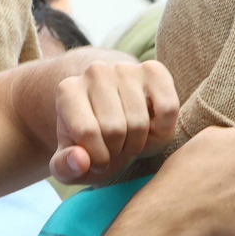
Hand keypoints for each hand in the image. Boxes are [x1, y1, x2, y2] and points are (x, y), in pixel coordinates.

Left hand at [52, 60, 179, 181]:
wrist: (110, 115)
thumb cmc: (89, 143)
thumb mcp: (69, 163)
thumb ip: (66, 167)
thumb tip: (81, 161)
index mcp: (68, 90)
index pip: (87, 132)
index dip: (97, 159)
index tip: (97, 162)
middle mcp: (95, 71)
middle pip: (115, 129)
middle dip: (118, 152)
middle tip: (116, 151)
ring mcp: (126, 68)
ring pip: (140, 122)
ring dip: (139, 145)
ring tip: (129, 142)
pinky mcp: (154, 70)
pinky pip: (168, 108)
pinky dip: (163, 130)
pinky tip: (150, 130)